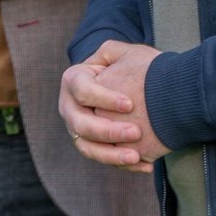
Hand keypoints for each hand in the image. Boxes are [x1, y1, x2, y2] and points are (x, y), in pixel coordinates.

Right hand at [59, 40, 168, 172]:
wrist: (128, 85)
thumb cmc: (126, 66)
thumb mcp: (121, 53)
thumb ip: (113, 51)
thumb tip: (107, 58)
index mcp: (73, 80)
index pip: (83, 91)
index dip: (105, 98)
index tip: (130, 105)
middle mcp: (69, 107)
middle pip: (81, 124)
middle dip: (108, 131)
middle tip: (136, 132)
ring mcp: (77, 129)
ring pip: (88, 148)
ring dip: (112, 155)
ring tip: (136, 156)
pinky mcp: (90, 145)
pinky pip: (103, 159)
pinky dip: (123, 165)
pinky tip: (146, 164)